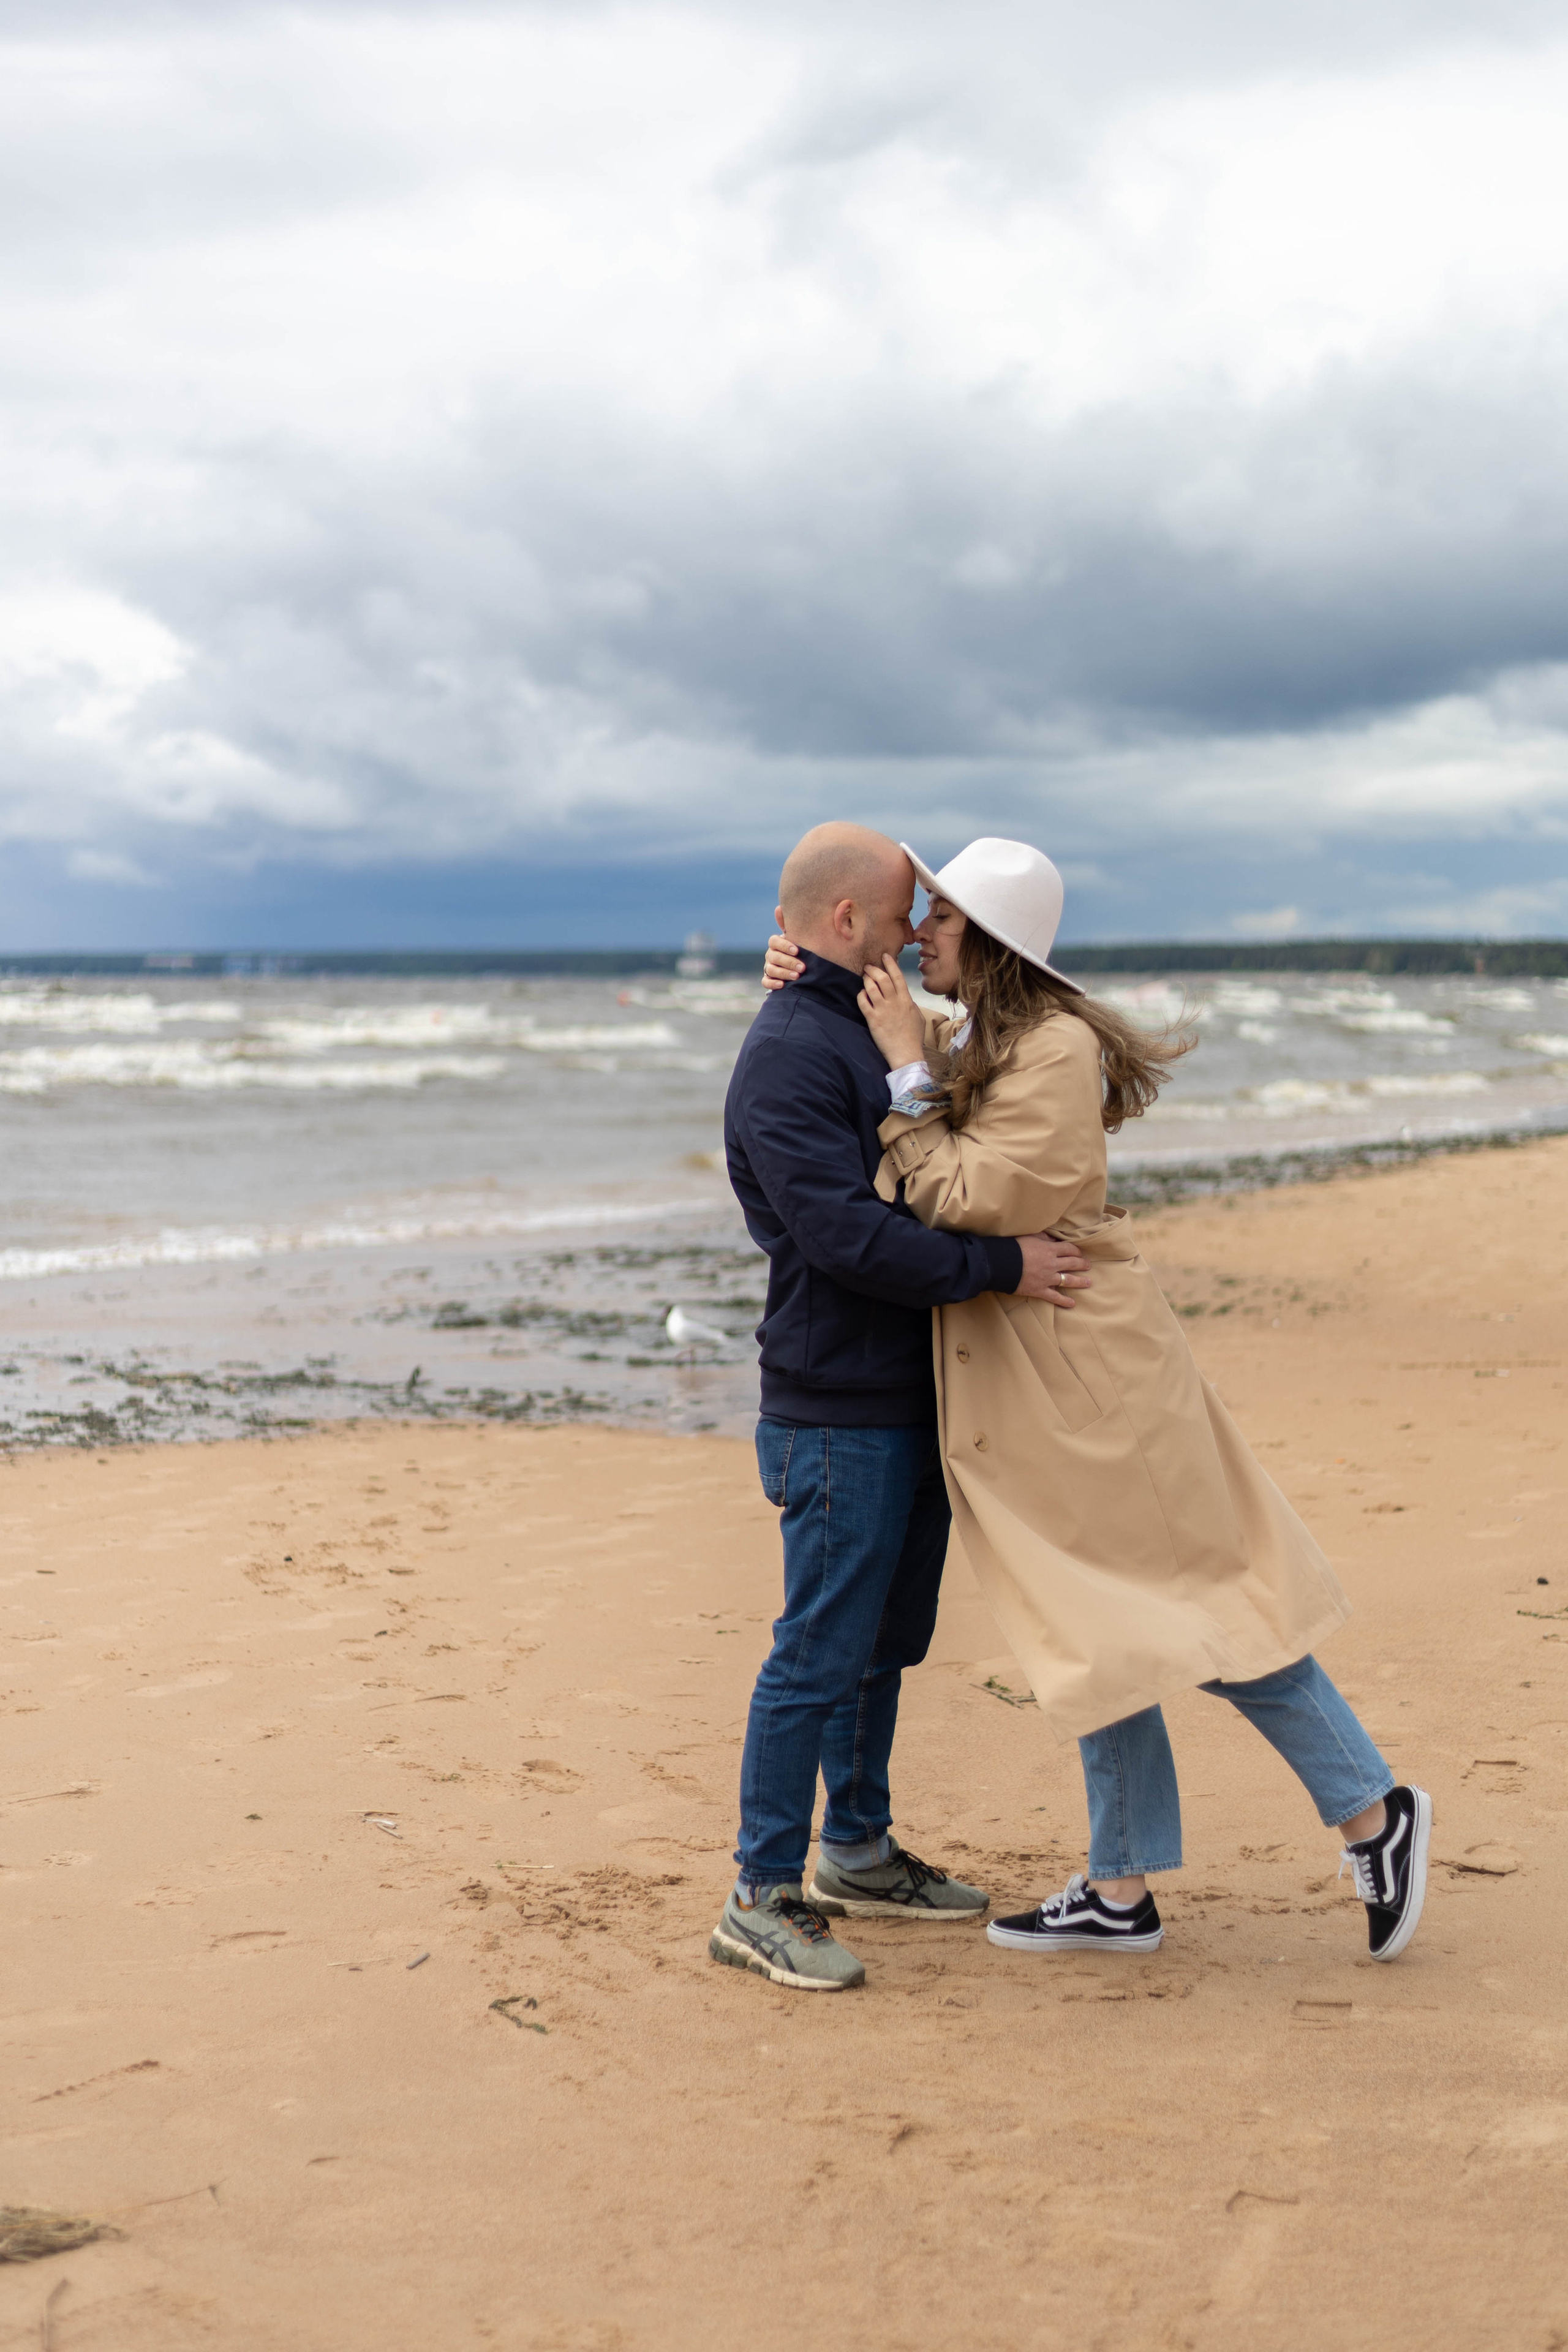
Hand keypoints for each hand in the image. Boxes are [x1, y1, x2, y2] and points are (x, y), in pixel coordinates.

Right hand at [762, 907, 803, 991]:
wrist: (802, 968)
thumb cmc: (800, 949)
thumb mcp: (798, 938)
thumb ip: (790, 925)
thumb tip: (779, 908)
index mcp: (776, 944)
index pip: (774, 942)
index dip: (784, 946)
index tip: (797, 951)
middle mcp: (770, 955)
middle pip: (774, 957)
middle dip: (788, 962)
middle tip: (802, 967)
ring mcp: (768, 967)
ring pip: (771, 969)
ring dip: (783, 973)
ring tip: (797, 976)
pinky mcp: (768, 980)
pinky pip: (766, 982)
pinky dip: (772, 984)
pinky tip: (782, 985)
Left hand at [857, 953, 927, 1067]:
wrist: (906, 1053)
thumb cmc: (913, 1037)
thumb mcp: (918, 1017)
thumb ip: (911, 1004)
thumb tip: (905, 997)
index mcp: (906, 1000)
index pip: (897, 976)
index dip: (890, 964)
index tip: (885, 955)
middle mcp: (894, 1002)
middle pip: (882, 978)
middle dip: (874, 969)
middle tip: (868, 966)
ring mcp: (883, 1010)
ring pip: (871, 987)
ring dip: (866, 980)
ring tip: (864, 978)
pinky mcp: (873, 1020)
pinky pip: (863, 1002)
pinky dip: (861, 995)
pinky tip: (861, 994)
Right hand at [1013, 1234, 1092, 1307]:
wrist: (1000, 1264)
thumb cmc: (1013, 1247)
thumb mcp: (1029, 1236)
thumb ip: (1043, 1237)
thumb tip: (1053, 1238)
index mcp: (1050, 1250)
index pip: (1069, 1249)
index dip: (1076, 1251)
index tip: (1080, 1253)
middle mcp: (1052, 1264)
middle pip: (1072, 1264)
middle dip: (1082, 1264)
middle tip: (1088, 1266)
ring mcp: (1047, 1279)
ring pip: (1068, 1280)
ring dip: (1080, 1282)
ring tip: (1088, 1282)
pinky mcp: (1039, 1290)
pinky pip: (1055, 1297)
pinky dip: (1064, 1301)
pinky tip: (1072, 1304)